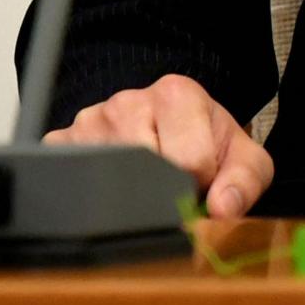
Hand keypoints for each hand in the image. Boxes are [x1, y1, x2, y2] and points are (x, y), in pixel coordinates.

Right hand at [43, 73, 273, 218]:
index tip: (203, 177)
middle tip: (172, 181)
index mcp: (176, 93)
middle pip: (146, 172)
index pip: (190, 161)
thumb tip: (221, 210)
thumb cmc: (207, 143)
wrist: (172, 127)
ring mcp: (88, 123)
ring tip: (147, 179)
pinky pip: (72, 183)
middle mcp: (127, 102)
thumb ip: (246, 180)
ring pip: (109, 182)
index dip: (201, 182)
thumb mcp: (242, 157)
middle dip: (164, 190)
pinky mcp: (58, 145)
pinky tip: (116, 183)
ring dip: (130, 194)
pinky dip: (96, 197)